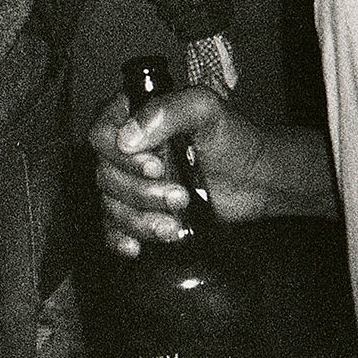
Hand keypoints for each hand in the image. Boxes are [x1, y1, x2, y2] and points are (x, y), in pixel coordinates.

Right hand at [89, 84, 275, 254]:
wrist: (254, 179)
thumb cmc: (232, 139)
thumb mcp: (205, 110)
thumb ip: (167, 111)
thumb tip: (126, 139)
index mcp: (134, 117)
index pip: (102, 135)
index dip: (123, 157)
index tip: (155, 167)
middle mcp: (126, 150)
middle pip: (106, 175)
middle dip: (142, 193)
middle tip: (180, 196)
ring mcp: (130, 182)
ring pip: (111, 205)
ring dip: (140, 219)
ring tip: (174, 224)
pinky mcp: (138, 210)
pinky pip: (112, 228)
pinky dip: (120, 239)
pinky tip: (137, 247)